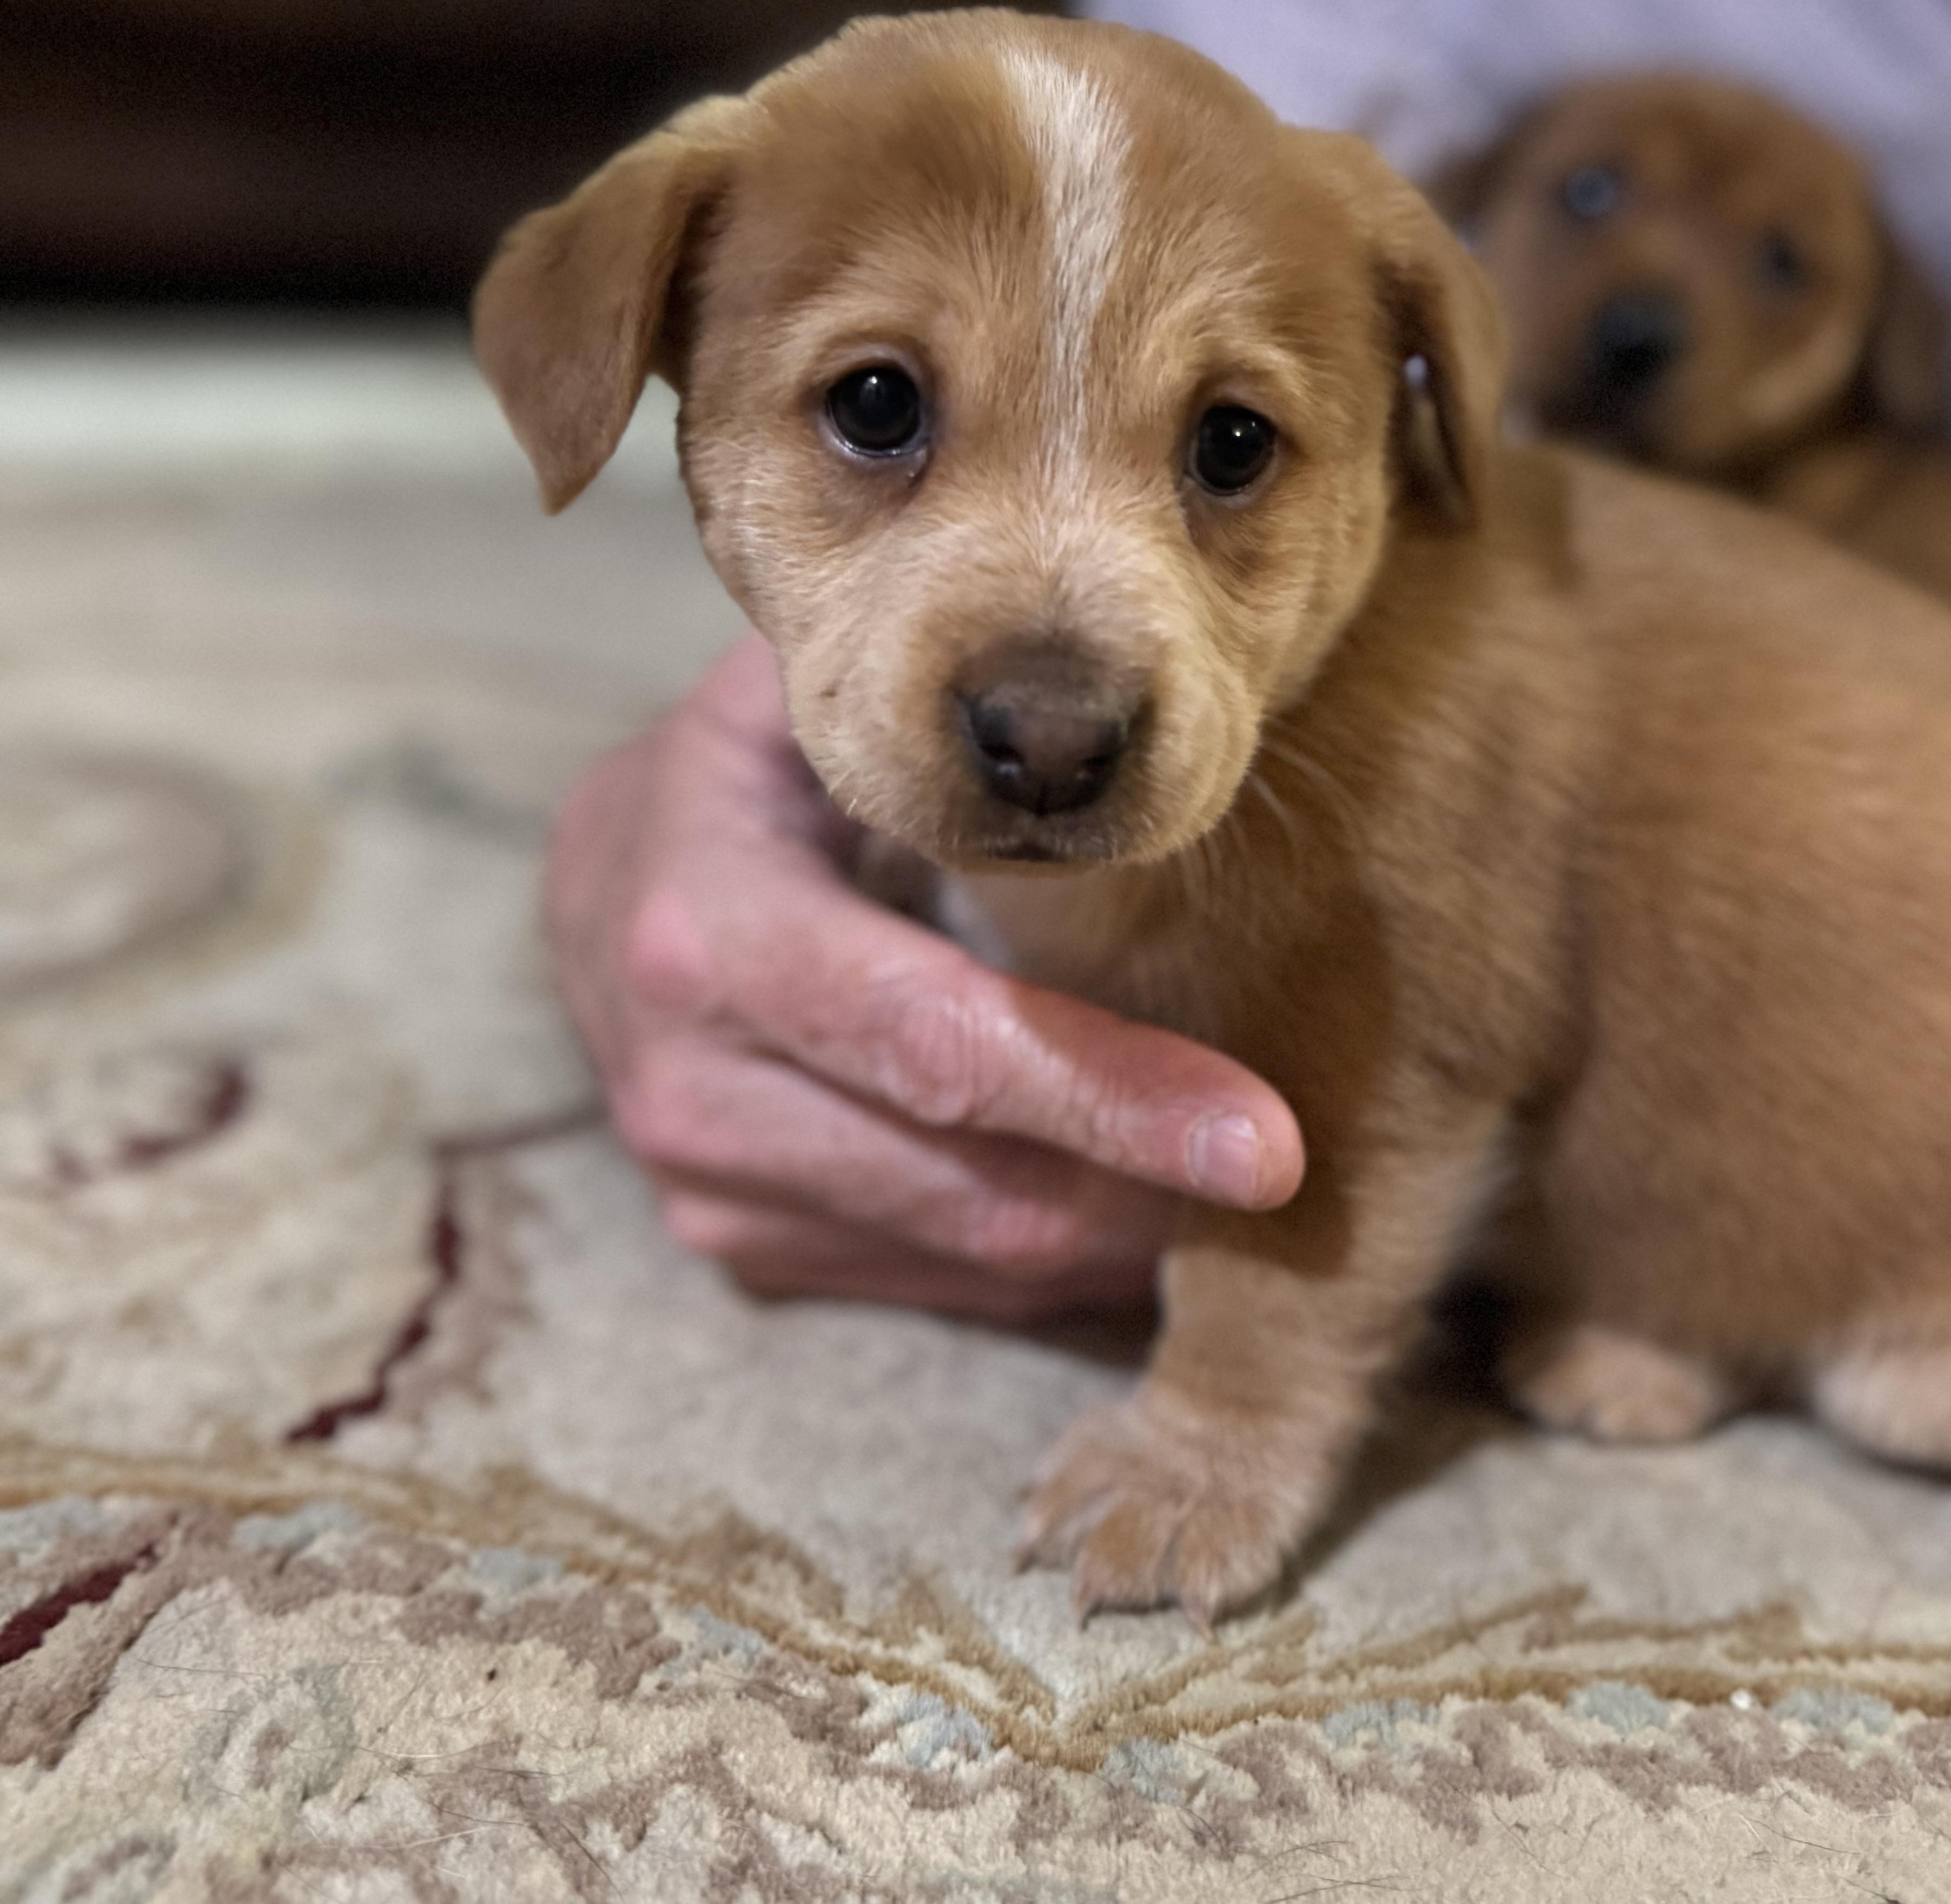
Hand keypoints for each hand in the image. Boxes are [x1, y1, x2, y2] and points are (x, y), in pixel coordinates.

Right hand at [545, 634, 1303, 1321]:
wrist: (606, 885)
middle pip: (974, 1182)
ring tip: (1241, 1189)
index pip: (940, 1043)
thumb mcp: (807, 706)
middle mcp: (693, 1085)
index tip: (1273, 1146)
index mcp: (715, 934)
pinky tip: (1134, 1206)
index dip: (1113, 1097)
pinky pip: (936, 1284)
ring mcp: (706, 1184)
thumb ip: (933, 725)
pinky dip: (1052, 1258)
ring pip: (971, 1253)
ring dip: (1120, 1235)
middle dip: (1153, 1189)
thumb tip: (1116, 710)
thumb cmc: (748, 770)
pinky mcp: (736, 1243)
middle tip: (1302, 1170)